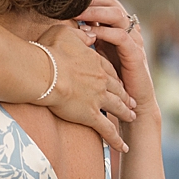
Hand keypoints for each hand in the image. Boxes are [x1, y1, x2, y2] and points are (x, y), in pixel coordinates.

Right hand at [37, 24, 134, 150]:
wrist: (45, 73)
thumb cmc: (49, 52)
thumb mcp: (66, 34)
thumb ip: (80, 34)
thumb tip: (90, 33)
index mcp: (96, 63)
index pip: (110, 70)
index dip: (116, 77)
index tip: (120, 82)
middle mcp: (101, 81)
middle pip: (118, 90)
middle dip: (126, 96)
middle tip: (133, 102)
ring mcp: (98, 99)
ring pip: (117, 108)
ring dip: (126, 113)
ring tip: (132, 118)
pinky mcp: (91, 115)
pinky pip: (107, 130)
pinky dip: (116, 139)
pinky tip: (123, 146)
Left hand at [75, 0, 158, 118]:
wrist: (132, 102)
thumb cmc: (112, 78)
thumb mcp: (97, 52)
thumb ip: (87, 36)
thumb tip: (64, 23)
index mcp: (117, 26)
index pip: (105, 0)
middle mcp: (127, 29)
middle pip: (112, 2)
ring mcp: (133, 40)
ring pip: (117, 16)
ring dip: (96, 12)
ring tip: (78, 12)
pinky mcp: (135, 54)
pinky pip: (121, 37)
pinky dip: (105, 32)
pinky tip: (90, 33)